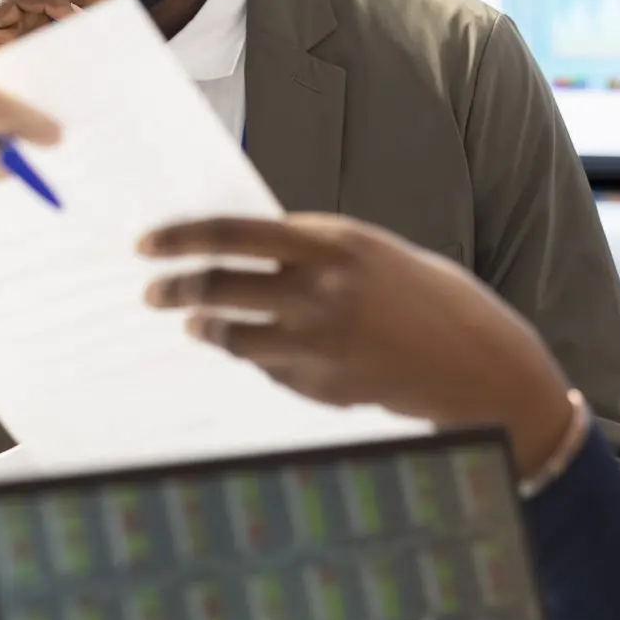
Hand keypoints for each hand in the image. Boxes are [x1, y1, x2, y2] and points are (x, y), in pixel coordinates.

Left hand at [141, 214, 578, 470]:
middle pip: (218, 286)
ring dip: (205, 328)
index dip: (181, 238)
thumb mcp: (365, 251)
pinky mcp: (321, 386)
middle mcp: (321, 291)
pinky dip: (258, 358)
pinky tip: (263, 350)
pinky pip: (268, 370)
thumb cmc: (416, 294)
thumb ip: (305, 249)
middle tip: (151, 292)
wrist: (474, 360)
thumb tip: (234, 248)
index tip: (146, 244)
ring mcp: (320, 343)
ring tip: (195, 323)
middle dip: (174, 289)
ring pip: (232, 336)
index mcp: (332, 243)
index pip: (232, 232)